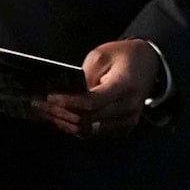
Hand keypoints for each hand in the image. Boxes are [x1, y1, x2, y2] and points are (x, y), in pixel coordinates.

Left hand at [38, 39, 163, 140]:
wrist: (149, 64)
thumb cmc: (124, 56)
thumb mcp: (102, 55)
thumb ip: (84, 75)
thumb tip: (66, 94)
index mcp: (124, 86)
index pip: (92, 102)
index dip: (68, 102)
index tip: (49, 97)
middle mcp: (128, 107)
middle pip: (88, 120)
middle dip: (61, 114)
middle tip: (40, 105)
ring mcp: (128, 121)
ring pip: (90, 131)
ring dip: (66, 124)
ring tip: (46, 114)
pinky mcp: (124, 128)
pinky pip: (96, 134)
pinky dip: (77, 129)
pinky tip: (62, 120)